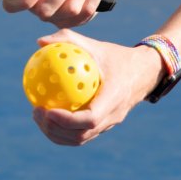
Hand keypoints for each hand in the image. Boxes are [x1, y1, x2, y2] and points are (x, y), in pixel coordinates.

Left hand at [31, 29, 165, 145]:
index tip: (47, 110)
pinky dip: (62, 131)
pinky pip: (81, 134)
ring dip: (56, 133)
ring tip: (38, 116)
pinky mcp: (104, 126)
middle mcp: (113, 116)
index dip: (67, 120)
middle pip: (81, 135)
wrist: (144, 72)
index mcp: (114, 98)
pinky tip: (47, 115)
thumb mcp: (95, 45)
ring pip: (80, 139)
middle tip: (36, 112)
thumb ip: (68, 40)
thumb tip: (40, 42)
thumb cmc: (116, 56)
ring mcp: (109, 124)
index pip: (90, 119)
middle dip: (55, 129)